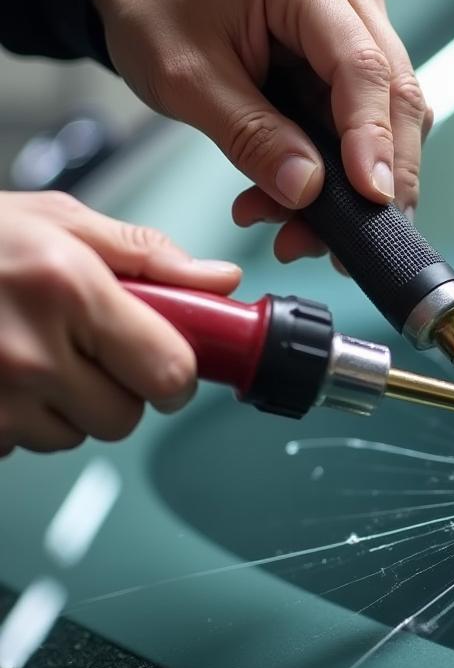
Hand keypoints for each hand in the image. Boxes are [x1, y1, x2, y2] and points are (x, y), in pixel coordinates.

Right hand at [0, 190, 240, 455]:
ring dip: (66, 407)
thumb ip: (148, 256)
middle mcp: (29, 351)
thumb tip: (220, 283)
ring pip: (73, 436)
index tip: (167, 363)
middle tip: (88, 351)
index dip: (176, 373)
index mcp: (68, 289)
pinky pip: (21, 445)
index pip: (168, 372)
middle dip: (119, 389)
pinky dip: (19, 419)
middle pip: (125, 416)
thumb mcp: (60, 222)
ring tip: (30, 355)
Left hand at [91, 0, 431, 264]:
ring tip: (295, 233)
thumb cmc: (155, 6)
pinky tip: (294, 204)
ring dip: (353, 186)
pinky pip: (365, 125)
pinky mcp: (353, 58)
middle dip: (377, 178)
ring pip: (389, 120)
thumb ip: (250, 135)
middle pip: (395, 97)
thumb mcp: (184, 78)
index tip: (372, 198)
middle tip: (342, 244)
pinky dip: (338, 174)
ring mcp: (358, 25)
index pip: (363, 68)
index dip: (374, 140)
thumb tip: (308, 191)